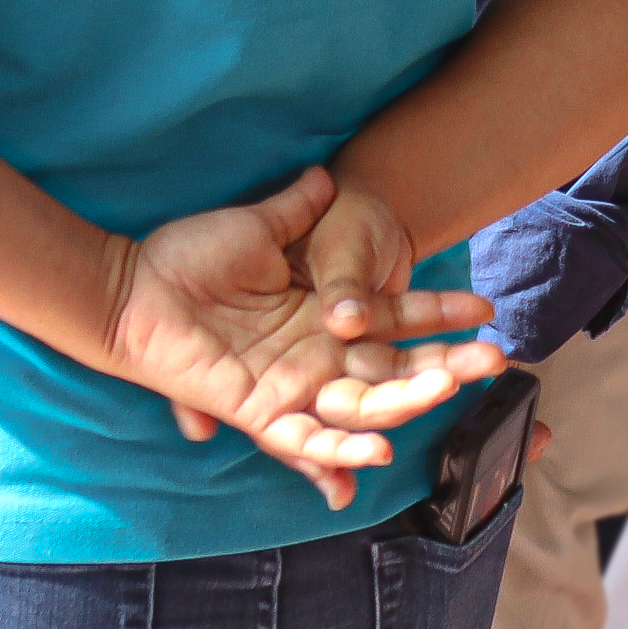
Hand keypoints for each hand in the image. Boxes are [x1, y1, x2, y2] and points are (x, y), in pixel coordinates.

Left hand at [99, 166, 503, 508]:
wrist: (132, 286)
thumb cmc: (188, 257)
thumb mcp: (254, 229)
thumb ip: (296, 210)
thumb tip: (324, 178)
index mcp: (325, 316)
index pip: (398, 320)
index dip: (440, 316)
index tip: (485, 311)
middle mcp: (317, 357)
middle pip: (395, 371)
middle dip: (445, 367)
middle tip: (494, 360)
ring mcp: (291, 386)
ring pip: (363, 407)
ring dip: (405, 404)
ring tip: (447, 392)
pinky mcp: (258, 410)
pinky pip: (304, 440)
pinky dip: (337, 449)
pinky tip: (374, 450)